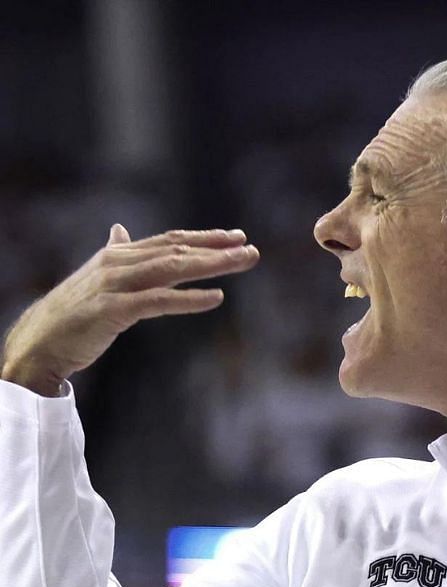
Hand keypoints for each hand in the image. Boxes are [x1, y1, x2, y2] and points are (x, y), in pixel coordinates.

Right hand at [1, 225, 258, 395]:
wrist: (40, 342)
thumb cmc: (73, 313)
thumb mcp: (98, 278)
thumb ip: (115, 254)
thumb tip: (119, 230)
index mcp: (118, 255)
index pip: (169, 240)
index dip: (204, 237)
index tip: (237, 236)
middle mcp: (117, 263)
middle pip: (176, 250)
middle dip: (216, 248)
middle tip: (251, 249)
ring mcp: (114, 285)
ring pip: (171, 268)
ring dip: (211, 264)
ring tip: (242, 262)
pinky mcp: (112, 310)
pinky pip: (158, 301)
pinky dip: (189, 298)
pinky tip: (216, 297)